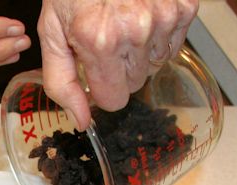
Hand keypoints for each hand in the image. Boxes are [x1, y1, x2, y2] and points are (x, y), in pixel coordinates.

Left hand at [38, 0, 197, 129]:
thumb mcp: (53, 36)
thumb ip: (61, 83)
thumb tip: (82, 121)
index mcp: (99, 41)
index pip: (114, 100)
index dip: (102, 89)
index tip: (95, 71)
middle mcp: (135, 31)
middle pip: (134, 85)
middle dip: (118, 70)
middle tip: (105, 41)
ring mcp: (163, 17)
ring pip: (154, 66)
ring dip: (138, 54)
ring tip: (122, 26)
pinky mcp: (183, 7)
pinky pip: (172, 46)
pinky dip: (157, 38)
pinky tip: (140, 18)